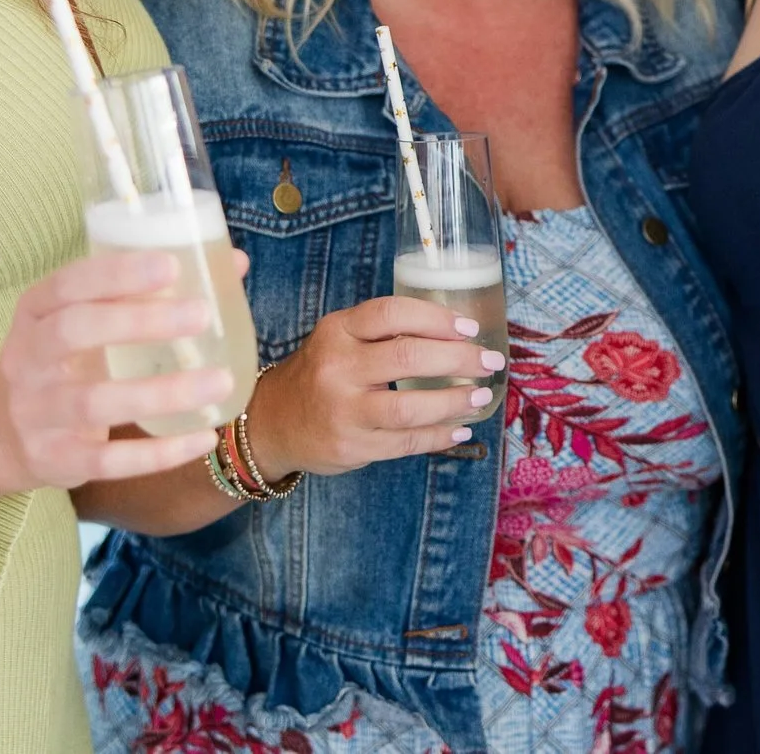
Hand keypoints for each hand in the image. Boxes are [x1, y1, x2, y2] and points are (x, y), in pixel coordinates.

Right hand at [0, 251, 234, 501]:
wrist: (7, 433)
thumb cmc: (69, 358)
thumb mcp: (89, 317)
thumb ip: (148, 291)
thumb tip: (233, 264)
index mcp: (34, 313)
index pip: (66, 284)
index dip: (116, 274)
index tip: (171, 265)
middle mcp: (27, 359)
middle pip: (74, 333)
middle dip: (139, 321)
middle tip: (201, 315)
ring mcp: (36, 413)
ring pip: (95, 402)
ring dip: (162, 393)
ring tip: (221, 381)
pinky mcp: (56, 459)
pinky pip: (108, 460)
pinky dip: (158, 453)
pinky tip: (203, 437)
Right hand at [242, 296, 505, 478]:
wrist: (272, 422)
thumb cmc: (321, 373)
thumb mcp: (340, 339)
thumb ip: (385, 332)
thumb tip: (456, 334)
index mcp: (337, 331)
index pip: (392, 313)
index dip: (437, 319)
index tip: (470, 328)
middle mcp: (337, 368)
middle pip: (408, 358)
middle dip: (459, 360)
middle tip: (488, 361)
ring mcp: (343, 411)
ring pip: (410, 407)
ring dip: (454, 402)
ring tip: (479, 397)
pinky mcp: (352, 447)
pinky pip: (406, 442)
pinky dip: (439, 435)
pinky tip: (459, 428)